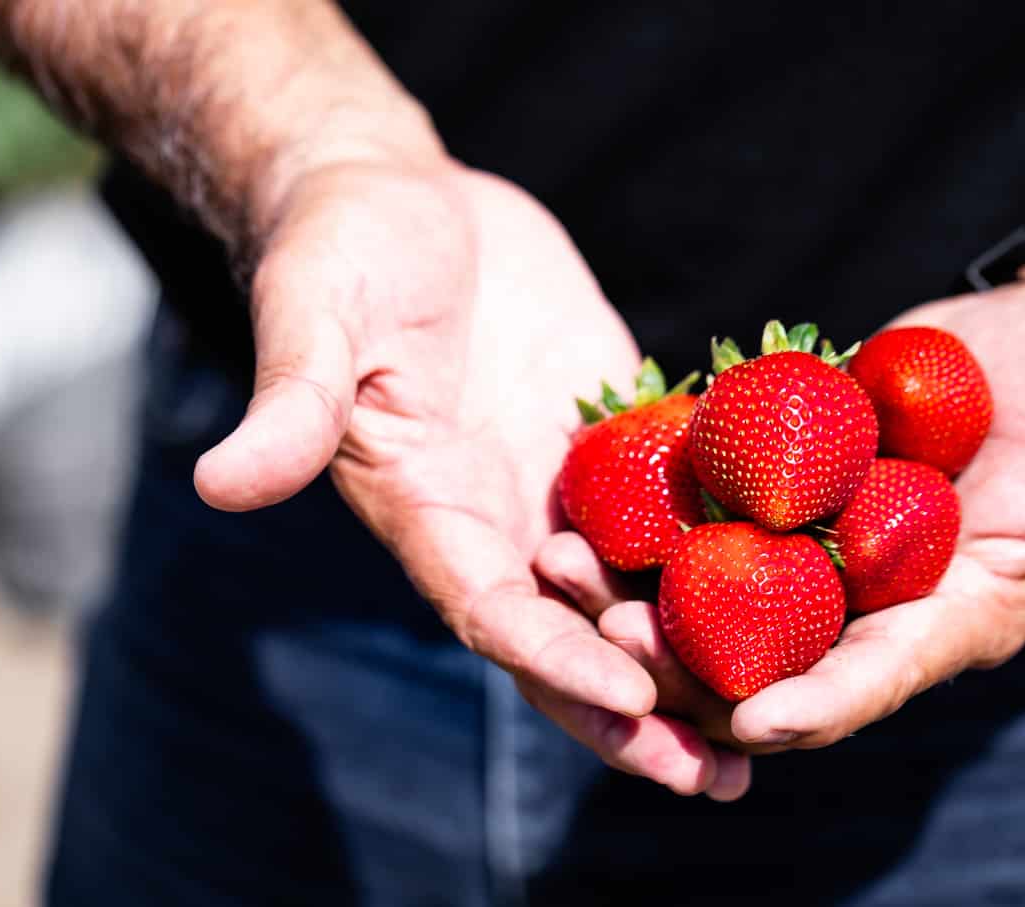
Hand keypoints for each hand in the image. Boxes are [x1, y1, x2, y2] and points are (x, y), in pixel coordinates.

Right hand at [189, 159, 748, 798]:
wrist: (398, 197)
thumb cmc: (339, 249)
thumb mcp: (313, 317)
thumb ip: (289, 405)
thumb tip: (218, 484)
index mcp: (426, 511)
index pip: (491, 610)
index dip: (552, 660)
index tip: (628, 702)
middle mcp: (497, 520)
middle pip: (569, 640)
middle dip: (639, 710)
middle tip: (721, 774)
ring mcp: (560, 484)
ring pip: (633, 596)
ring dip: (697, 657)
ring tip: (781, 714)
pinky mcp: (610, 437)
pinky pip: (675, 507)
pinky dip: (728, 553)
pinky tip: (806, 588)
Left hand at [545, 273, 1024, 762]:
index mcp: (942, 620)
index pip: (869, 680)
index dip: (814, 704)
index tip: (748, 721)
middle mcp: (863, 602)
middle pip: (761, 656)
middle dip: (685, 661)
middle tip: (606, 637)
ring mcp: (811, 548)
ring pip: (709, 592)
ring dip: (636, 590)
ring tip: (558, 567)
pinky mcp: (775, 490)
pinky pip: (701, 512)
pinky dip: (645, 513)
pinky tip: (580, 495)